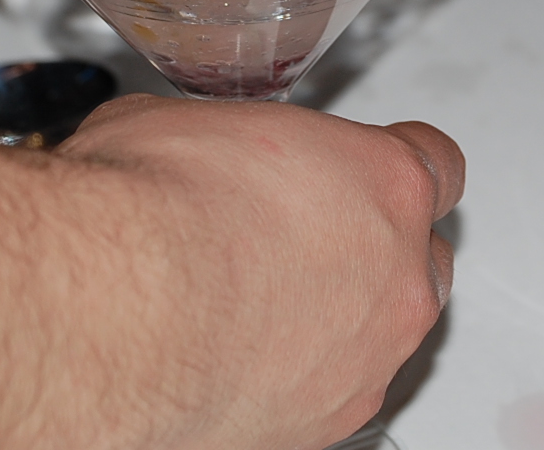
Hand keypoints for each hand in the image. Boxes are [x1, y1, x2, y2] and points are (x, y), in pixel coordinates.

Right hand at [54, 93, 462, 449]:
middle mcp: (397, 273)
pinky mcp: (322, 424)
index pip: (436, 162)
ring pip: (385, 333)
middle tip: (303, 232)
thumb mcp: (177, 123)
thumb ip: (225, 140)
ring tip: (258, 300)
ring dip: (340, 314)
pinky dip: (297, 375)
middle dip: (376, 244)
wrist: (106, 311)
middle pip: (423, 256)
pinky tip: (233, 353)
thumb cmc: (148, 210)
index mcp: (383, 180)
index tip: (365, 165)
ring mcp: (367, 357)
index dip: (394, 161)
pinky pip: (334, 392)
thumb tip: (192, 144)